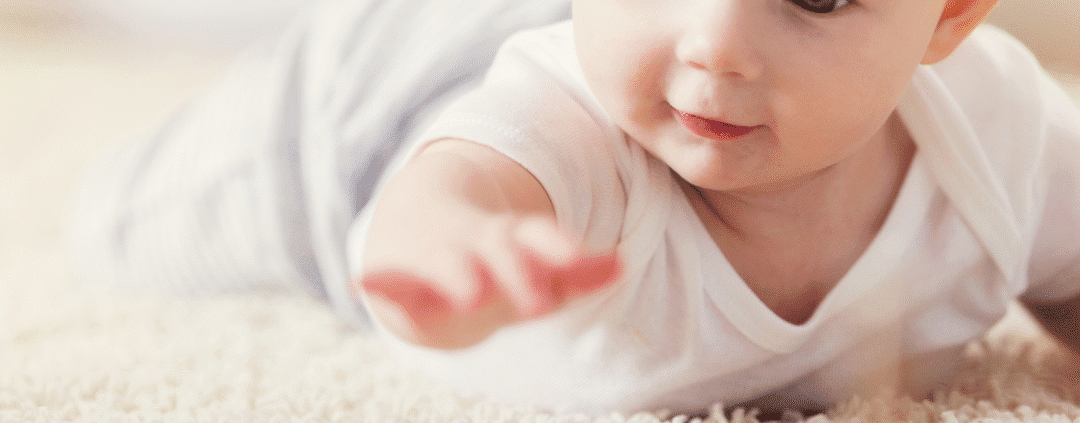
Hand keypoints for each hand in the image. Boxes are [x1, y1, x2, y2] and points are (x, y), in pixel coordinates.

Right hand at [357, 217, 619, 348]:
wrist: (416, 233)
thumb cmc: (489, 262)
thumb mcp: (531, 267)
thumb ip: (575, 273)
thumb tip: (621, 264)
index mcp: (512, 239)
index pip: (539, 236)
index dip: (558, 249)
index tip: (580, 260)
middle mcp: (476, 244)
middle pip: (501, 253)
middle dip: (519, 273)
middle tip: (539, 302)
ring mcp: (437, 259)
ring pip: (450, 266)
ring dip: (460, 277)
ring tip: (473, 294)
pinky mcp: (398, 279)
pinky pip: (389, 282)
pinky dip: (378, 284)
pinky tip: (364, 286)